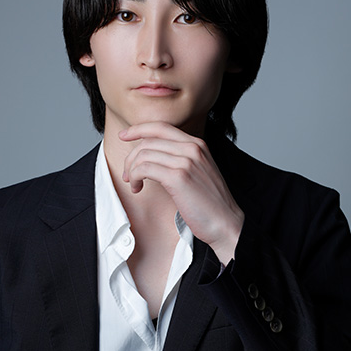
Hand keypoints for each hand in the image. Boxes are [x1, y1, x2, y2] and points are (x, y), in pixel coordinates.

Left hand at [119, 123, 243, 264]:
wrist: (226, 223)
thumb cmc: (211, 204)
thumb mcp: (200, 173)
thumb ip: (182, 160)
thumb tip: (155, 158)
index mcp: (198, 145)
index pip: (161, 127)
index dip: (138, 129)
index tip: (124, 136)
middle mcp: (192, 148)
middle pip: (149, 140)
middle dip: (131, 157)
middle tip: (128, 174)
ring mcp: (186, 161)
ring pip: (144, 154)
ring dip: (132, 170)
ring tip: (134, 184)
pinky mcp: (178, 177)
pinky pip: (144, 168)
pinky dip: (135, 177)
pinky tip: (138, 188)